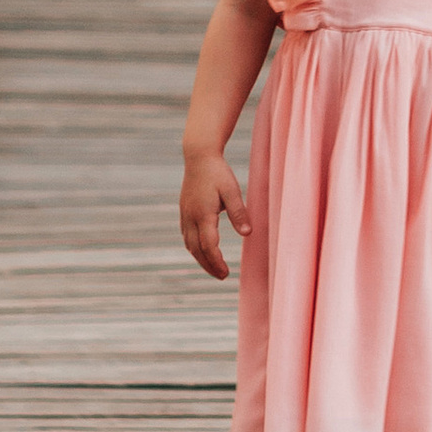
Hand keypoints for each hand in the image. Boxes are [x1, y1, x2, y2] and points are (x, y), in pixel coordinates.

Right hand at [179, 148, 249, 278]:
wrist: (198, 155)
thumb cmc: (218, 172)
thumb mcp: (232, 190)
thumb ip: (238, 212)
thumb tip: (247, 234)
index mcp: (203, 214)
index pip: (208, 246)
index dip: (217, 262)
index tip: (226, 273)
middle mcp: (191, 217)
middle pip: (197, 250)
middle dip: (208, 265)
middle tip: (222, 276)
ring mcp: (185, 214)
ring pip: (189, 244)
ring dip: (200, 258)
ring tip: (213, 268)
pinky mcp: (184, 210)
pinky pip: (186, 235)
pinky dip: (194, 247)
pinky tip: (201, 250)